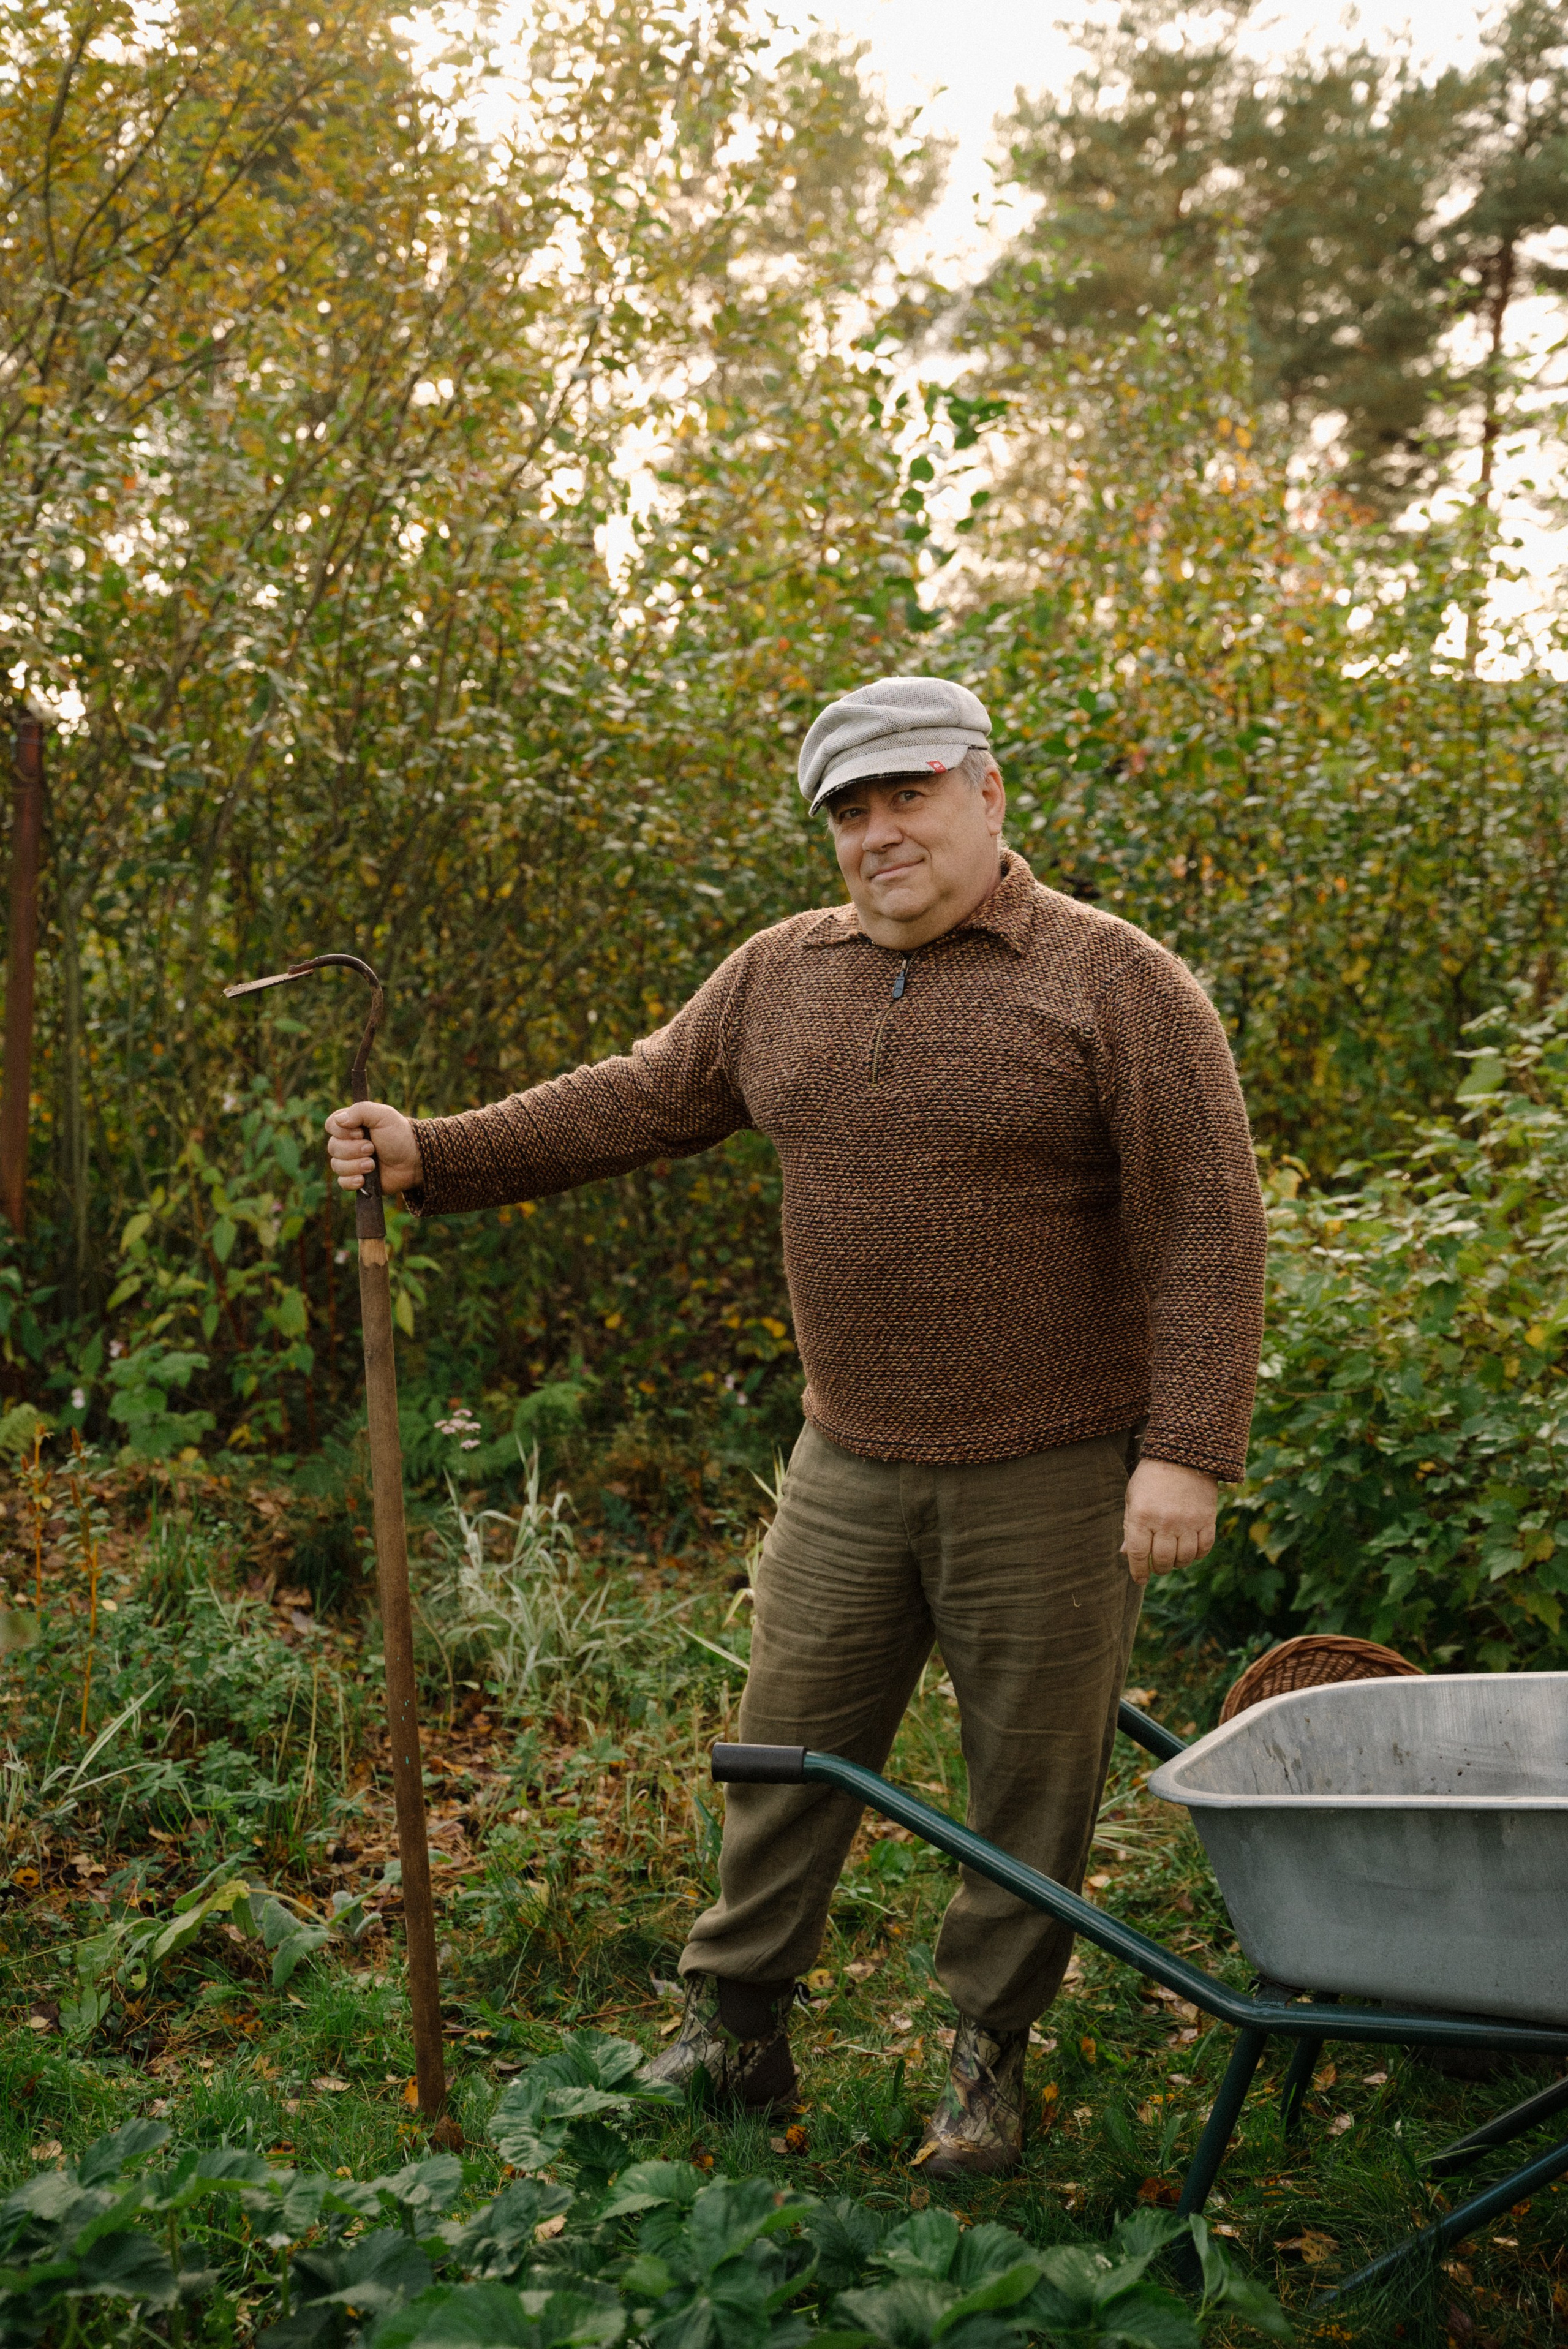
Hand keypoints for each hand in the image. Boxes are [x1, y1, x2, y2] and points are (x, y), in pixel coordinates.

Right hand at [324, 1100, 422, 1195]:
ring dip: (355, 1165)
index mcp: (352, 1125)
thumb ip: (360, 1110)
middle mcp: (348, 1142)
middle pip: (332, 1147)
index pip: (331, 1125)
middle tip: (372, 1149)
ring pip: (336, 1166)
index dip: (342, 1131)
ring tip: (373, 1165)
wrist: (414, 1160)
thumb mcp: (383, 1115)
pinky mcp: (357, 1178)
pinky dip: (352, 1181)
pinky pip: (342, 1182)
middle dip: (353, 1150)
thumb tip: (339, 1120)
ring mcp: (351, 1161)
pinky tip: (364, 1179)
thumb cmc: (399, 1135)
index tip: (361, 1132)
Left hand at [1121, 1459, 1217, 1586]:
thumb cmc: (1151, 1478)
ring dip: (1177, 1563)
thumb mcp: (1133, 1498)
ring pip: (1183, 1558)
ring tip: (1173, 1558)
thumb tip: (1125, 1555)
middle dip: (1158, 1568)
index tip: (1140, 1579)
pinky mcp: (1207, 1519)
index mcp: (1141, 1516)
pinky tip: (1189, 1550)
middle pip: (1162, 1560)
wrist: (1183, 1454)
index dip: (1138, 1571)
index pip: (1138, 1555)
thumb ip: (1129, 1527)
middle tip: (1157, 1565)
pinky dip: (1196, 1555)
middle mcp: (1164, 1522)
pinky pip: (1204, 1549)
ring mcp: (1187, 1522)